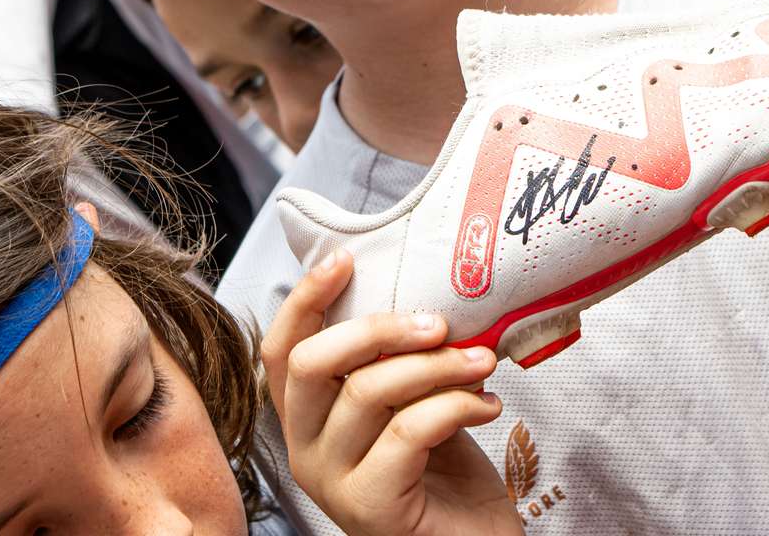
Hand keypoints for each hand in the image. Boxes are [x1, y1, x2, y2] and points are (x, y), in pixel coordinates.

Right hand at [261, 251, 522, 535]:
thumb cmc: (446, 478)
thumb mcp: (414, 406)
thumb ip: (401, 364)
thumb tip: (427, 299)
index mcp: (309, 422)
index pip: (281, 352)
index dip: (306, 301)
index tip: (346, 260)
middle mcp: (307, 451)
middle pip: (314, 363)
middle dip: (379, 329)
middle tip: (440, 323)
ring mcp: (332, 483)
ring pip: (368, 392)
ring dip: (437, 366)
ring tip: (483, 363)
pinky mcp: (370, 508)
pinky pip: (407, 432)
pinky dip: (456, 406)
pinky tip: (487, 406)